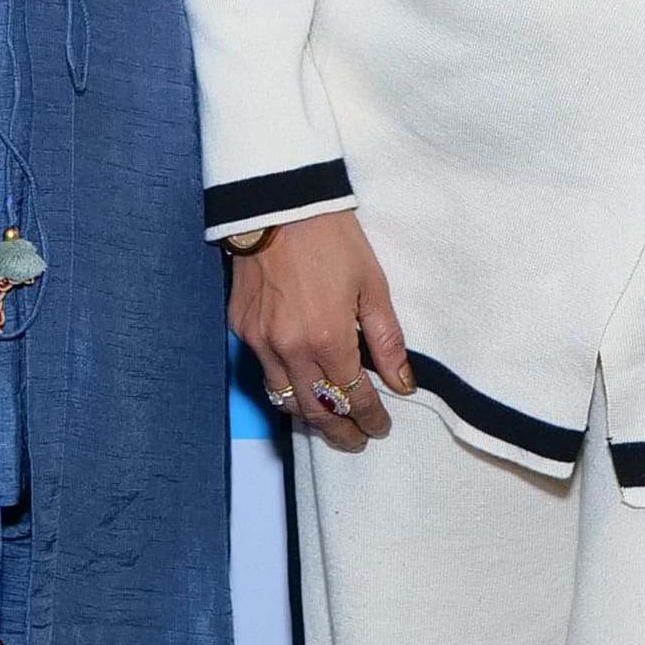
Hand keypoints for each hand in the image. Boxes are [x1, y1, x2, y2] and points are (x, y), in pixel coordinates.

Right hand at [229, 209, 411, 447]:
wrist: (279, 204)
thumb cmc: (332, 239)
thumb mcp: (372, 285)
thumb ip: (387, 339)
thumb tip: (403, 382)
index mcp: (328, 338)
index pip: (352, 397)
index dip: (370, 418)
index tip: (380, 426)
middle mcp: (290, 349)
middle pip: (315, 411)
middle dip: (339, 431)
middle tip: (356, 440)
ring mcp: (260, 341)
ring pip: (284, 399)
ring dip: (309, 416)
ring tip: (330, 420)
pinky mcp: (241, 328)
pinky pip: (264, 370)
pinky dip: (285, 384)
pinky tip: (301, 382)